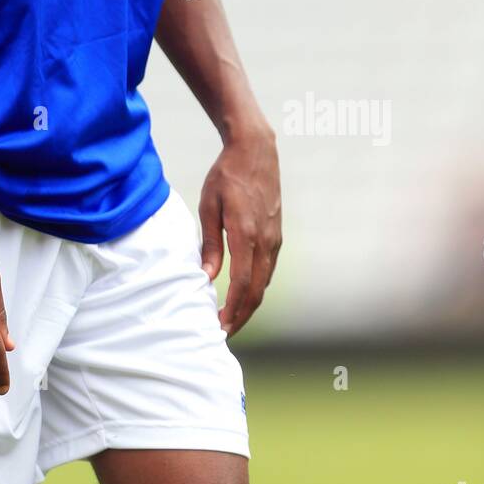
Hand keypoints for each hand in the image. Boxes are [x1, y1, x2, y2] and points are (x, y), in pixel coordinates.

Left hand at [198, 123, 281, 336]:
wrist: (256, 151)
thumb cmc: (227, 175)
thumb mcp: (209, 206)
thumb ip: (210, 243)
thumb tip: (207, 276)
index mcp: (246, 233)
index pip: (242, 283)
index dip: (232, 309)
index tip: (220, 326)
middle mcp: (266, 240)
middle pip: (257, 290)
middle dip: (241, 315)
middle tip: (224, 333)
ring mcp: (275, 238)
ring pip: (265, 282)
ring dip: (250, 304)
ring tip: (231, 319)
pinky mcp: (277, 234)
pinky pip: (268, 269)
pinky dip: (257, 287)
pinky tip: (244, 294)